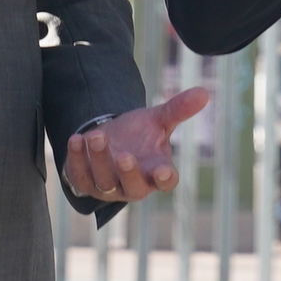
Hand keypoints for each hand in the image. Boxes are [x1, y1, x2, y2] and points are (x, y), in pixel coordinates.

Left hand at [64, 85, 211, 203]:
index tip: (162, 170)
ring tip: (98, 135)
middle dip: (128, 173)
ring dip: (100, 159)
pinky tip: (77, 139)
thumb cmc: (139, 135)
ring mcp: (108, 187)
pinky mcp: (85, 183)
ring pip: (104, 181)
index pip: (166, 182)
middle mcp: (134, 184)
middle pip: (133, 187)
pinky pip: (79, 175)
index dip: (164, 178)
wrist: (109, 139)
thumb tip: (203, 92)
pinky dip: (77, 158)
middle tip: (124, 156)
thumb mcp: (158, 120)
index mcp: (156, 171)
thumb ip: (179, 109)